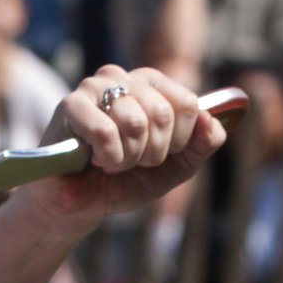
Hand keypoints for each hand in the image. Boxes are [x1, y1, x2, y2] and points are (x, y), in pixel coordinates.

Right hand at [20, 66, 227, 224]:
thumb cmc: (124, 180)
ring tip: (110, 160)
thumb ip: (202, 145)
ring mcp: (96, 87)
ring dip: (127, 158)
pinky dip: (107, 157)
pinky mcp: (71, 104)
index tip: (157, 154)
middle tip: (130, 161)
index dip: (178, 141)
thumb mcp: (174, 167)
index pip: (188, 104)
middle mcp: (125, 77)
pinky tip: (92, 159)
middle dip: (151, 153)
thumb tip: (211, 121)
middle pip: (162, 114)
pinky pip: (106, 132)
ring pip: (135, 122)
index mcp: (152, 85)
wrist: (80, 204)